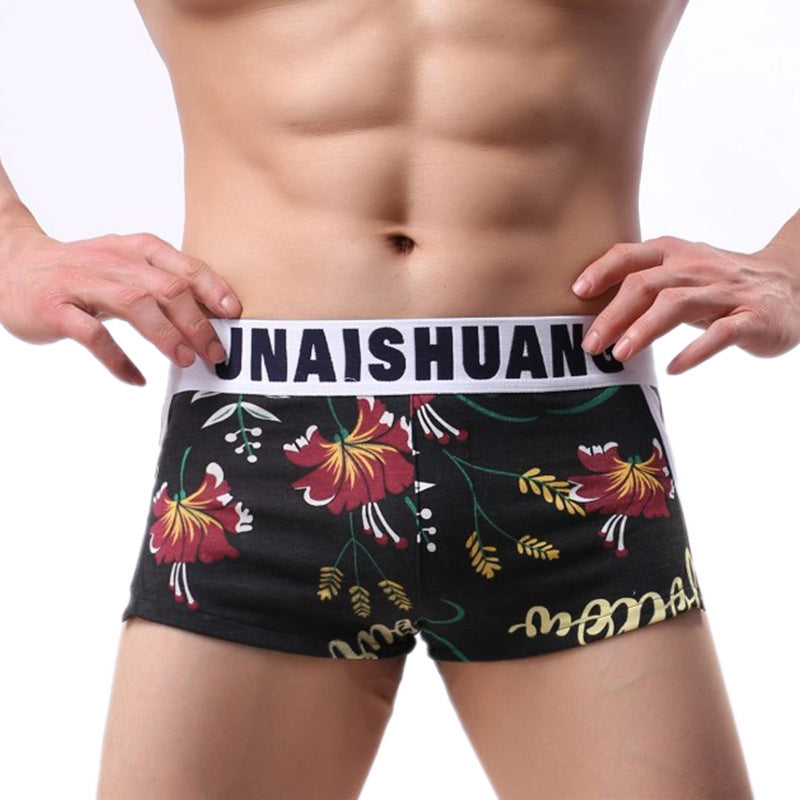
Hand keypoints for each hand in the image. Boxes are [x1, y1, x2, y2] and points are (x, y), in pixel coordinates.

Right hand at [0, 228, 241, 384]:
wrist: (11, 264)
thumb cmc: (83, 272)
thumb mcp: (125, 267)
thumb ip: (164, 285)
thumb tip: (213, 318)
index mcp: (135, 249)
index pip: (183, 265)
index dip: (212, 289)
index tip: (234, 315)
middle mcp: (112, 261)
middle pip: (166, 287)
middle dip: (197, 322)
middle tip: (216, 353)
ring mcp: (82, 283)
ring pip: (134, 304)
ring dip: (166, 335)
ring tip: (185, 360)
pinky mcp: (55, 308)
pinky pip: (92, 334)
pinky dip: (118, 359)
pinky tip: (136, 378)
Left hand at [571, 235, 799, 373]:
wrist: (793, 284)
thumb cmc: (719, 284)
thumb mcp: (681, 274)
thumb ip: (642, 282)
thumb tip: (589, 306)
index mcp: (676, 254)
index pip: (632, 255)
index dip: (602, 271)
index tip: (576, 293)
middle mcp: (698, 268)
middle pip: (647, 285)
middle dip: (613, 315)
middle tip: (590, 344)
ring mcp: (727, 292)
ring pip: (678, 305)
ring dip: (644, 330)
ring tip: (620, 355)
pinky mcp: (753, 318)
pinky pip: (721, 334)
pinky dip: (695, 352)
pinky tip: (674, 368)